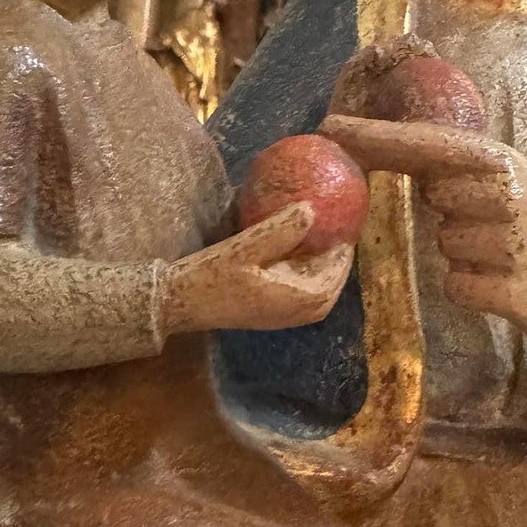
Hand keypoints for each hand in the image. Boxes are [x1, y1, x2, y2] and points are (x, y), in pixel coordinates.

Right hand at [163, 202, 352, 334]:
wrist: (179, 302)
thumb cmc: (210, 275)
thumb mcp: (244, 248)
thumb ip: (279, 231)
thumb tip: (311, 209)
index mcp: (291, 300)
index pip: (332, 280)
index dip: (342, 256)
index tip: (347, 230)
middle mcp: (289, 314)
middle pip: (327, 292)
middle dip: (337, 266)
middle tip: (339, 237)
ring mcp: (277, 317)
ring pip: (314, 297)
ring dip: (322, 274)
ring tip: (322, 245)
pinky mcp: (265, 314)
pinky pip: (298, 297)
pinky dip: (306, 279)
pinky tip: (295, 257)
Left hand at [321, 115, 526, 355]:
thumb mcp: (498, 186)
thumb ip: (452, 168)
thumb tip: (381, 148)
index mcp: (503, 161)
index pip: (429, 142)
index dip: (378, 135)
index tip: (329, 128)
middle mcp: (508, 193)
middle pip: (435, 192)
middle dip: (446, 206)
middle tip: (482, 218)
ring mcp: (510, 242)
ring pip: (443, 242)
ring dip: (460, 253)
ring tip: (498, 255)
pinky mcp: (508, 288)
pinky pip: (453, 284)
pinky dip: (466, 286)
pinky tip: (498, 283)